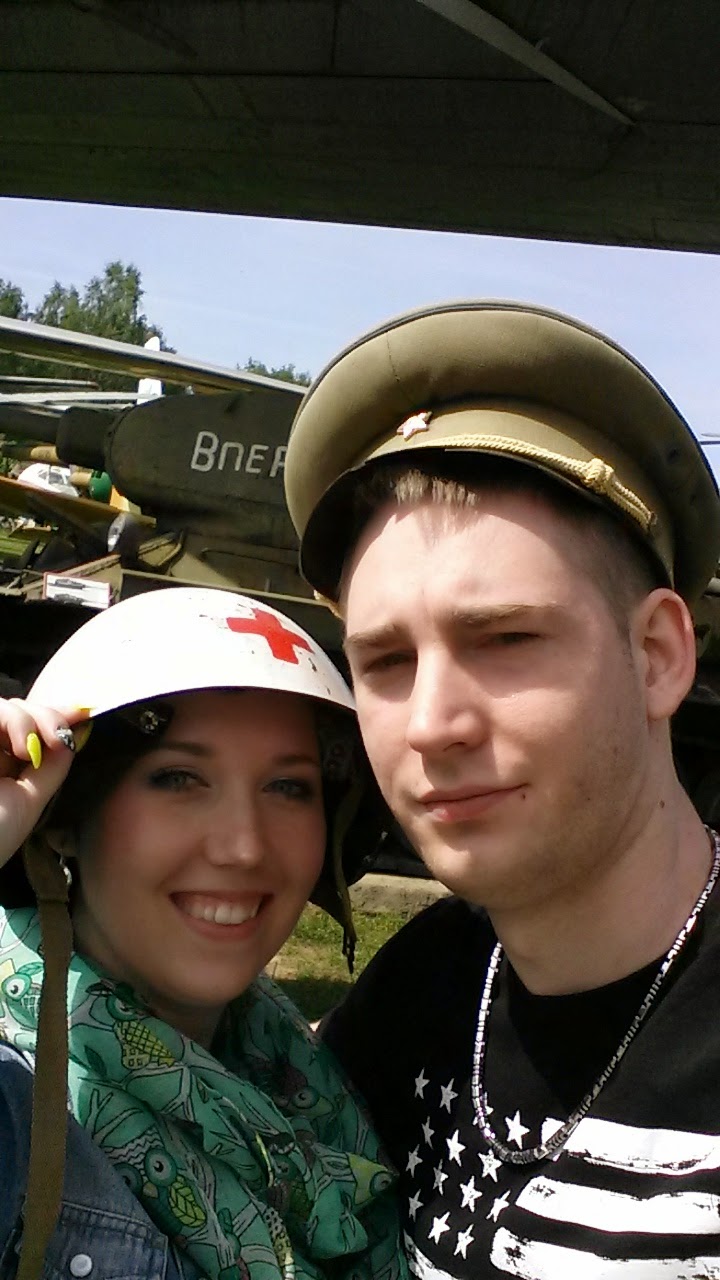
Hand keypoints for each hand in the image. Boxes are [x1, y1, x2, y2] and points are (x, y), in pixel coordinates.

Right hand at [0, 700, 84, 865]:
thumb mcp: (31, 800)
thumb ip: (52, 767)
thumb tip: (76, 734)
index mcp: (6, 764)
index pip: (34, 727)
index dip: (58, 715)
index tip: (84, 715)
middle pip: (22, 710)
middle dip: (48, 717)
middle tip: (58, 739)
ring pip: (7, 706)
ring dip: (30, 718)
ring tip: (34, 747)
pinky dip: (13, 718)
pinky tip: (20, 744)